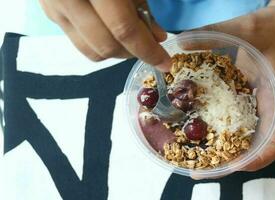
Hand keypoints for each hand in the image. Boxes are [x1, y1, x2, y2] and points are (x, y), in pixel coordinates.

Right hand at [39, 0, 170, 70]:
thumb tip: (157, 38)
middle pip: (106, 46)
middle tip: (149, 46)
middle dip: (133, 53)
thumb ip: (143, 7)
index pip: (123, 29)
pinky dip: (100, 43)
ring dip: (117, 52)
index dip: (147, 50)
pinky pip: (79, 42)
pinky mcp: (50, 13)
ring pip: (91, 50)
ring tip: (131, 39)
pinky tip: (111, 30)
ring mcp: (55, 7)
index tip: (164, 63)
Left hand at [196, 0, 274, 172]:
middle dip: (228, 163)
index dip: (256, 159)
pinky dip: (220, 130)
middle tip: (196, 169)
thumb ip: (215, 33)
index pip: (274, 141)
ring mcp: (257, 106)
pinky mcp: (248, 99)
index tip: (233, 166)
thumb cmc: (272, 28)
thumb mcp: (245, 28)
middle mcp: (267, 108)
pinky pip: (236, 121)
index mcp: (274, 98)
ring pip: (244, 138)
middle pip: (254, 148)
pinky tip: (198, 128)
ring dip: (223, 151)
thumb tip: (180, 42)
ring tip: (194, 156)